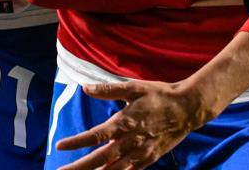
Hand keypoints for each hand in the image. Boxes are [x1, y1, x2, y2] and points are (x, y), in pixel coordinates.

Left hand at [54, 79, 207, 168]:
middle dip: (80, 167)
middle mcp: (131, 141)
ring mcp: (141, 153)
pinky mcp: (149, 159)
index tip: (60, 146)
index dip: (77, 142)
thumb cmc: (161, 95)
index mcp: (125, 122)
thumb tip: (86, 88)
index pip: (96, 136)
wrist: (188, 108)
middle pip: (100, 159)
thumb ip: (109, 89)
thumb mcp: (135, 87)